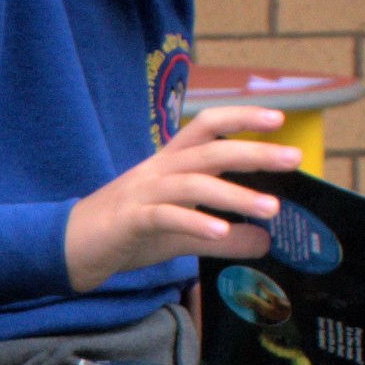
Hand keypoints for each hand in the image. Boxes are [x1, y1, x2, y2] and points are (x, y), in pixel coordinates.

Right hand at [63, 108, 299, 287]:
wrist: (71, 246)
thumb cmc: (127, 233)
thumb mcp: (184, 235)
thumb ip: (225, 238)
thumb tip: (265, 241)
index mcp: (171, 163)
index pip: (209, 126)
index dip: (242, 117)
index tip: (279, 119)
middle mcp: (159, 170)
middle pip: (210, 150)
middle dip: (254, 152)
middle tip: (293, 158)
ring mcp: (142, 193)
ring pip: (193, 184)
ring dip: (235, 195)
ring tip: (271, 209)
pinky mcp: (128, 220)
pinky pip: (165, 217)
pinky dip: (195, 223)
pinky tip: (221, 233)